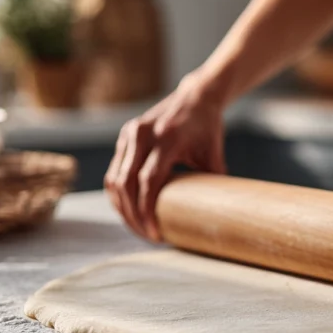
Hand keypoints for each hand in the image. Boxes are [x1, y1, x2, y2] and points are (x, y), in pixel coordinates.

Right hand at [105, 74, 227, 240]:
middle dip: (133, 215)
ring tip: (136, 227)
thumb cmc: (206, 128)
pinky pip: (113, 172)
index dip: (147, 210)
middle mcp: (143, 134)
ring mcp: (129, 134)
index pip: (149, 180)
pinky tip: (127, 210)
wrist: (194, 97)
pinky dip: (118, 194)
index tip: (155, 233)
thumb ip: (214, 182)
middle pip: (126, 183)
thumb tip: (218, 216)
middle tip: (146, 236)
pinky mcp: (123, 138)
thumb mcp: (213, 154)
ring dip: (122, 208)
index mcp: (167, 137)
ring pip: (115, 179)